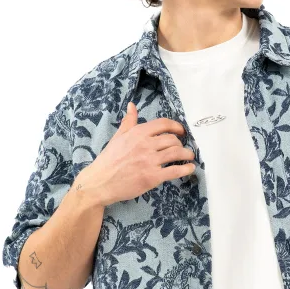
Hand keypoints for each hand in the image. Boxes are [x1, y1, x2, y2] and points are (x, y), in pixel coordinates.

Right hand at [79, 102, 195, 206]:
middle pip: (173, 140)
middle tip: (182, 148)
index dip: (176, 126)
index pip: (163, 124)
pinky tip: (189, 168)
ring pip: (177, 153)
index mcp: (138, 133)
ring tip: (189, 157)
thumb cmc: (108, 160)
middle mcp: (145, 145)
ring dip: (187, 154)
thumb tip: (132, 106)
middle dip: (180, 144)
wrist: (100, 182)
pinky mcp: (153, 177)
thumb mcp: (118, 137)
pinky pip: (175, 171)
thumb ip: (128, 122)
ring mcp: (150, 161)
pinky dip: (186, 169)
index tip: (181, 131)